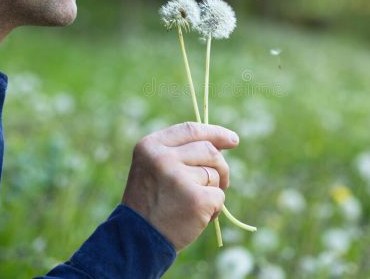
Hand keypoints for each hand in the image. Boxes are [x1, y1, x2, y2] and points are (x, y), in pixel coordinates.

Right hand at [121, 122, 238, 250]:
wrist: (136, 239)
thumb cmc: (149, 203)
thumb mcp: (153, 169)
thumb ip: (179, 153)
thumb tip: (221, 143)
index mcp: (150, 146)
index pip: (191, 130)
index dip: (215, 133)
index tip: (233, 140)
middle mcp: (163, 158)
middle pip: (209, 150)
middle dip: (220, 166)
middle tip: (222, 182)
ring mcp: (179, 178)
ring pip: (214, 174)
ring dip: (212, 191)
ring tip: (192, 206)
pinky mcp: (196, 199)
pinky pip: (219, 196)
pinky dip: (214, 209)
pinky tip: (196, 218)